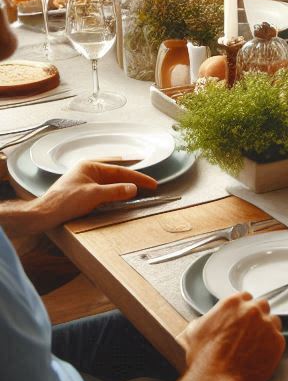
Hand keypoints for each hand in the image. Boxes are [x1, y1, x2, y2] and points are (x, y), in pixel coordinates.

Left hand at [37, 161, 158, 226]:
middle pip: (116, 174)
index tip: (151, 183)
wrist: (43, 215)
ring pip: (111, 182)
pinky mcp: (83, 192)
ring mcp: (85, 181)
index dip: (137, 177)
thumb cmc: (63, 202)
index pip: (120, 170)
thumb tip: (133, 188)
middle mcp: (88, 170)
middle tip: (149, 185)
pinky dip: (115, 193)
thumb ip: (115, 191)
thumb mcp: (94, 196)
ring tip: (139, 190)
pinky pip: (105, 190)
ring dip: (124, 186)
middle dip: (133, 179)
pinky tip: (121, 196)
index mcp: (90, 165)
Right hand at [180, 292, 283, 380]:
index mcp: (233, 303)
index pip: (245, 297)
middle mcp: (253, 310)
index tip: (242, 319)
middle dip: (256, 318)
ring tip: (254, 347)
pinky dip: (271, 346)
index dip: (243, 310)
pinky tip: (259, 356)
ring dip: (266, 330)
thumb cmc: (204, 360)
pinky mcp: (277, 341)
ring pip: (273, 321)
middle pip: (261, 306)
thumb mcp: (195, 332)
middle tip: (249, 333)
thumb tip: (207, 320)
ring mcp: (267, 325)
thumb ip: (206, 319)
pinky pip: (278, 339)